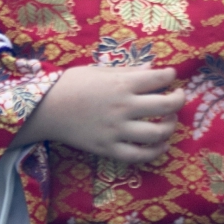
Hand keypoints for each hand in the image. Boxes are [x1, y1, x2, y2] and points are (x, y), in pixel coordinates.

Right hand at [13, 65, 182, 162]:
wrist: (44, 109)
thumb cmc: (71, 84)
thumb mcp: (99, 70)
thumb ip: (128, 71)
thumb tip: (153, 68)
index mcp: (121, 84)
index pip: (159, 78)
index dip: (170, 76)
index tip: (170, 76)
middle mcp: (123, 107)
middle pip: (166, 106)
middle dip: (179, 100)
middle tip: (178, 97)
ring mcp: (116, 130)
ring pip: (157, 133)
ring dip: (170, 126)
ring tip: (169, 121)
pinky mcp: (108, 148)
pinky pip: (138, 155)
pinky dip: (155, 152)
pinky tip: (161, 145)